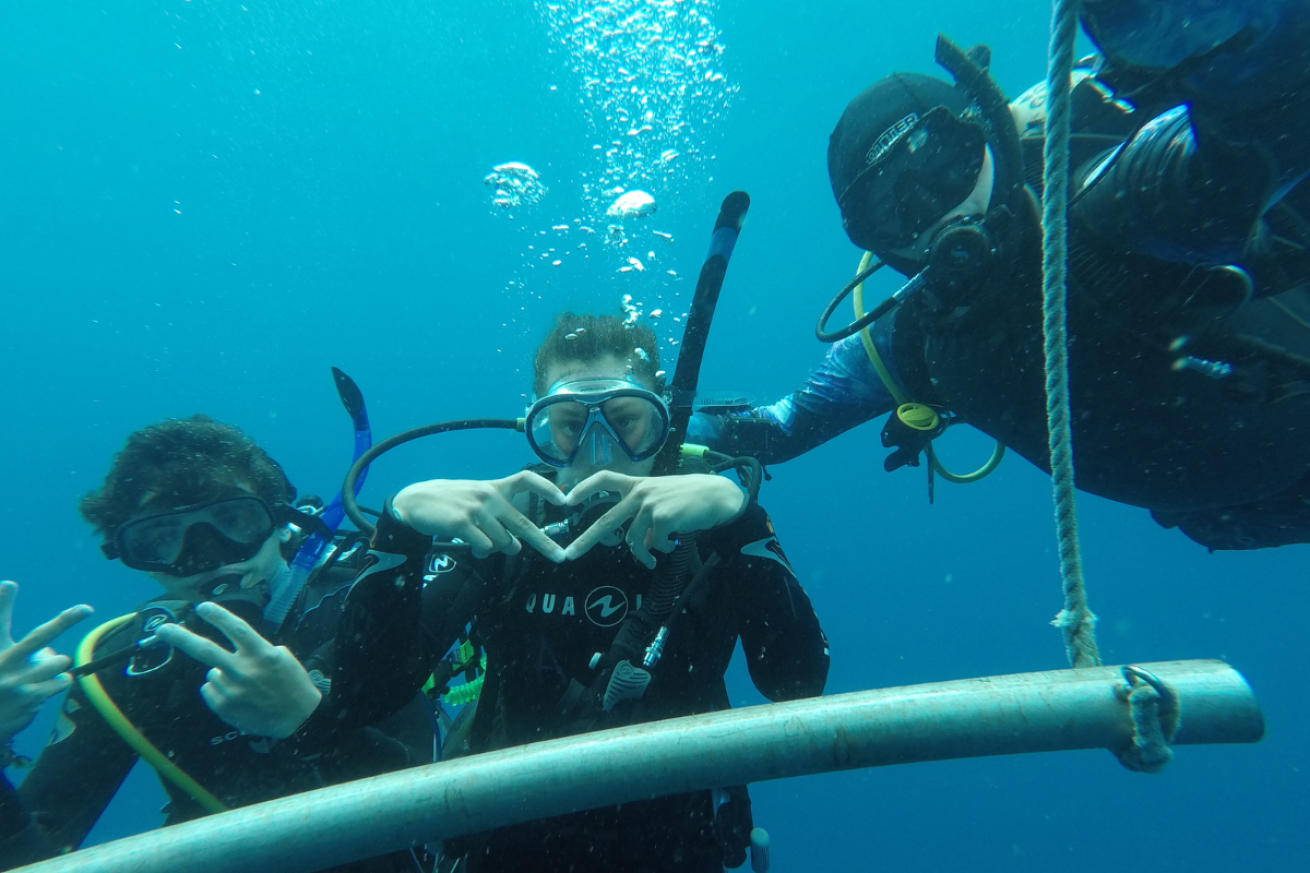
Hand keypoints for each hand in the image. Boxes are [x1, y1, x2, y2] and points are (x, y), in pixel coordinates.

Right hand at [0, 580, 92, 742]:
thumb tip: (32, 620)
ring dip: (54, 667)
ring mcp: (18, 685)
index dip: (2, 602)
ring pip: (59, 663)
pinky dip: (54, 684)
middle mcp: (3, 666)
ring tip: (34, 675)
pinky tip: (34, 692)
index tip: (11, 583)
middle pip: (41, 639)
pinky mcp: (31, 701)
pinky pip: (61, 682)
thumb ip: (14, 639)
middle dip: (66, 621)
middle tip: (86, 609)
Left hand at [153, 602, 320, 738]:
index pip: (236, 629)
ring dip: (221, 673)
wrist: (298, 718)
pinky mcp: (224, 707)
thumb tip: (231, 650)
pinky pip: (210, 690)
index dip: (218, 616)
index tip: (202, 606)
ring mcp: (231, 691)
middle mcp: (244, 672)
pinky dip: (219, 688)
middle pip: (206, 650)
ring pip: (211, 673)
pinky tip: (238, 695)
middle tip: (163, 629)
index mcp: (262, 655)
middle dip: (181, 637)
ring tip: (243, 684)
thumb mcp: (282, 657)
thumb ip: (256, 649)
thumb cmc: (292, 683)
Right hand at [393, 471, 567, 561]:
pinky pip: (484, 547)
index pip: (527, 479)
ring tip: (478, 543)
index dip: (548, 488)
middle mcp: (490, 496)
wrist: (414, 503)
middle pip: (524, 523)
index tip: (565, 500)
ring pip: (502, 542)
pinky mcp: (463, 523)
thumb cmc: (450, 504)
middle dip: (545, 543)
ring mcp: (477, 509)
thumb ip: (499, 520)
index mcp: (495, 487)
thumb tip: (515, 547)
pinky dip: (480, 551)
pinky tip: (470, 546)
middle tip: (560, 557)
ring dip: (494, 549)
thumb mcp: (477, 501)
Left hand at [563, 472, 745, 567]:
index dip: (584, 488)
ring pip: (633, 539)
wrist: (717, 497)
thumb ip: (645, 516)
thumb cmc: (691, 498)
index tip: (567, 499)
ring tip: (651, 561)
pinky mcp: (662, 517)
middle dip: (586, 540)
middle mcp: (640, 492)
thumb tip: (640, 543)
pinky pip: (652, 543)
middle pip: (606, 519)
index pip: (604, 479)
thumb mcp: (662, 499)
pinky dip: (660, 549)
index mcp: (638, 484)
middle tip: (569, 555)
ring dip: (642, 554)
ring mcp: (649, 504)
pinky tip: (669, 547)